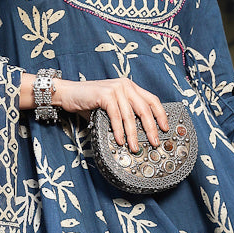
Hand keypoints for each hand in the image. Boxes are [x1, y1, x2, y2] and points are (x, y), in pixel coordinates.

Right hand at [22, 75, 168, 152]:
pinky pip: (116, 116)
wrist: (68, 94)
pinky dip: (119, 130)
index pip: (152, 100)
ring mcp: (116, 88)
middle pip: (145, 108)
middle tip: (154, 142)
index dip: (160, 115)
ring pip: (130, 115)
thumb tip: (137, 134)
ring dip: (133, 134)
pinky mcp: (105, 94)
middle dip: (151, 128)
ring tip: (135, 147)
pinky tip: (121, 140)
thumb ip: (124, 114)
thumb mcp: (111, 106)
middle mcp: (125, 85)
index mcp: (130, 86)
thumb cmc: (88, 102)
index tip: (165, 128)